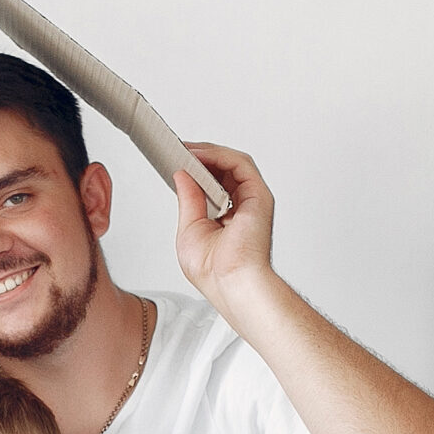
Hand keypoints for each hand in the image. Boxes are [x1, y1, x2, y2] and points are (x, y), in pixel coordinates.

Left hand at [172, 143, 277, 315]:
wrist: (231, 284)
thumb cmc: (214, 271)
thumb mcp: (189, 229)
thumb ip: (188, 200)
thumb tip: (182, 174)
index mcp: (227, 217)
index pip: (213, 184)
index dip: (195, 169)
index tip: (175, 160)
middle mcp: (243, 206)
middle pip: (223, 170)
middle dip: (200, 157)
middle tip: (176, 149)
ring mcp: (253, 200)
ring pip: (232, 163)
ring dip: (207, 152)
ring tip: (184, 149)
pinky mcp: (259, 195)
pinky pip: (240, 163)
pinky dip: (219, 155)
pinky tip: (198, 155)